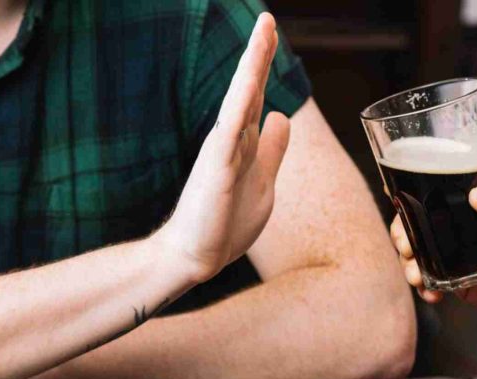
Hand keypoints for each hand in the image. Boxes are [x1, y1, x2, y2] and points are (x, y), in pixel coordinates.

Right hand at [154, 13, 290, 283]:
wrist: (195, 257)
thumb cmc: (224, 223)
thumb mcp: (263, 181)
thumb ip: (272, 149)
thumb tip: (281, 116)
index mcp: (242, 141)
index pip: (258, 95)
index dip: (265, 64)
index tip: (270, 32)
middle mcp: (231, 139)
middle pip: (249, 87)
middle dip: (260, 52)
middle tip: (268, 18)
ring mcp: (223, 151)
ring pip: (242, 99)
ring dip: (254, 64)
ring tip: (265, 29)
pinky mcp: (217, 167)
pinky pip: (232, 128)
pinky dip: (242, 101)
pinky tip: (252, 78)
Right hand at [389, 177, 476, 325]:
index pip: (436, 191)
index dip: (412, 197)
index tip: (399, 205)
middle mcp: (463, 225)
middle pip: (418, 223)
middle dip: (403, 234)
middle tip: (406, 247)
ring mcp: (458, 253)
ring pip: (419, 252)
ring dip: (408, 263)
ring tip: (415, 275)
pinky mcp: (459, 280)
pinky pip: (431, 281)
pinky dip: (424, 287)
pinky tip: (431, 293)